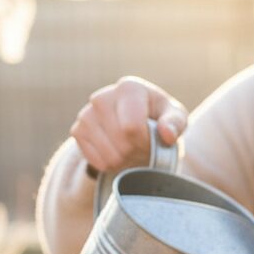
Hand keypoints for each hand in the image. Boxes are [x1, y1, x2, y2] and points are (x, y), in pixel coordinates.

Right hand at [70, 76, 188, 175]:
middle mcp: (102, 97)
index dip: (146, 142)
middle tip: (144, 148)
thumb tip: (166, 134)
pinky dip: (112, 165)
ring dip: (126, 161)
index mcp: (128, 88)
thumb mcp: (175, 118)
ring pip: (109, 155)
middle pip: (121, 143)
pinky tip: (118, 153)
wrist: (135, 126)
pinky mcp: (78, 131)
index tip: (154, 142)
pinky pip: (97, 161)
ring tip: (133, 151)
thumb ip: (175, 124)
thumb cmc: (159, 119)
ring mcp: (86, 114)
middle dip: (137, 152)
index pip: (132, 127)